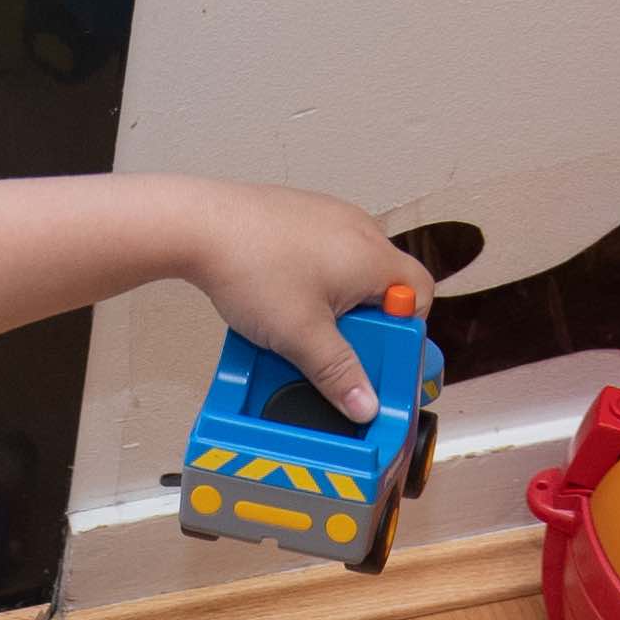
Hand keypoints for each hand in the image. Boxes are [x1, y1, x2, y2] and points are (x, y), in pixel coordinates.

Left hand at [188, 184, 419, 416]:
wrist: (200, 224)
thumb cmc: (253, 269)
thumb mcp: (301, 336)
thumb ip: (339, 373)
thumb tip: (366, 406)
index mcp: (373, 257)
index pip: (420, 293)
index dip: (406, 329)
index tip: (379, 353)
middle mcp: (360, 229)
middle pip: (385, 283)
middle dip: (365, 321)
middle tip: (335, 346)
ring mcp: (330, 215)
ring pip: (352, 269)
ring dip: (338, 301)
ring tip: (302, 322)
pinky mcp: (302, 213)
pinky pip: (324, 253)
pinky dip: (314, 278)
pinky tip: (282, 296)